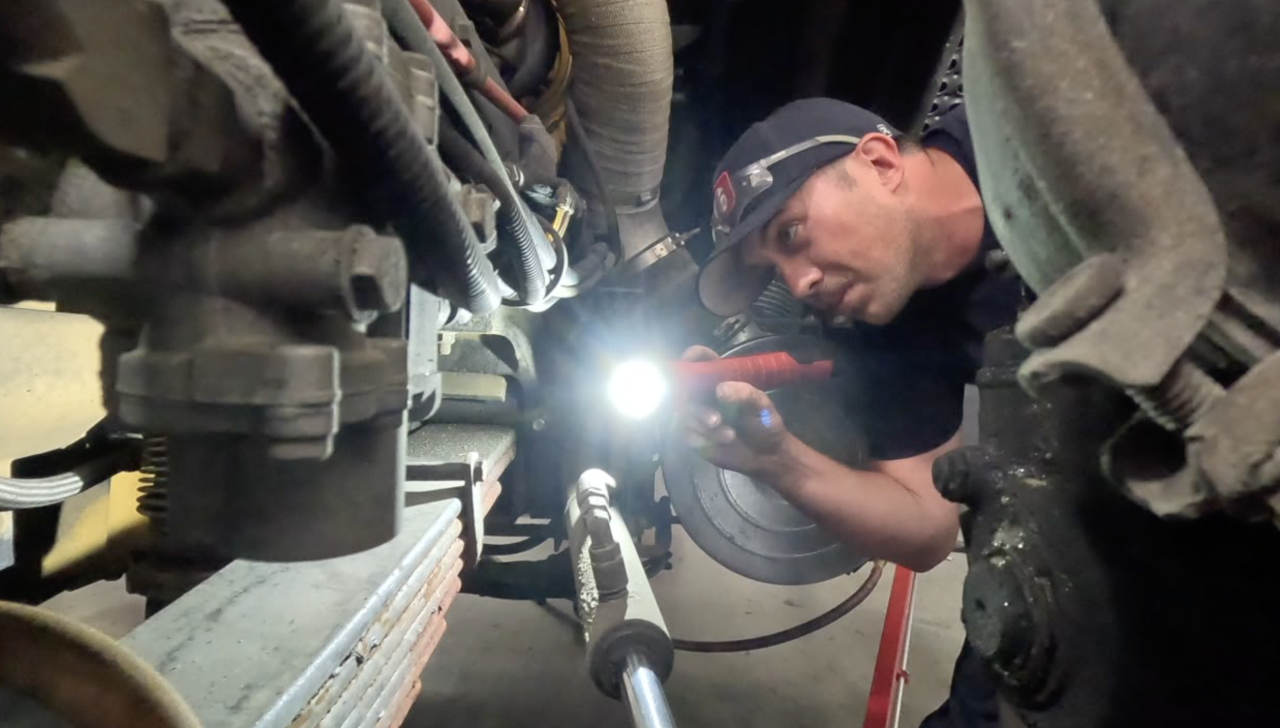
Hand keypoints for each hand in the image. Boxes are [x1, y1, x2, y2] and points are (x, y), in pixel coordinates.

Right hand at [677, 345, 792, 478]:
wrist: (766, 456)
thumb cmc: (764, 424)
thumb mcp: (761, 406)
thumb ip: (744, 394)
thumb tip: (720, 389)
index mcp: (721, 379)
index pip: (701, 360)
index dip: (693, 358)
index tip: (690, 363)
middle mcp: (705, 395)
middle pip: (685, 390)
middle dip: (700, 408)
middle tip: (716, 420)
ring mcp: (697, 414)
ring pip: (685, 414)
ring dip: (706, 427)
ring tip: (730, 435)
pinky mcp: (694, 435)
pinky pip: (687, 433)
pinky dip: (704, 439)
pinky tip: (722, 443)